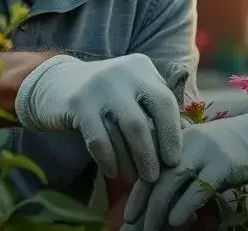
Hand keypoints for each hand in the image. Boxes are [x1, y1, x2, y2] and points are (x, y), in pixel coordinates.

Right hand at [14, 53, 181, 182]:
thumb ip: (157, 107)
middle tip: (154, 177)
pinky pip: (98, 140)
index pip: (165, 102)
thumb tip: (188, 133)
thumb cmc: (107, 94)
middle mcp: (122, 73)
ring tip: (135, 179)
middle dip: (151, 154)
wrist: (58, 83)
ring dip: (131, 161)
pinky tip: (112, 171)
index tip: (174, 160)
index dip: (171, 134)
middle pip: (143, 122)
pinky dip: (108, 159)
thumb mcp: (133, 91)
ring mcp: (98, 87)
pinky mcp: (77, 103)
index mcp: (142, 68)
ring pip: (122, 132)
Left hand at [122, 93, 247, 229]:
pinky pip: (199, 187)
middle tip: (132, 227)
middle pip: (157, 177)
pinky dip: (185, 205)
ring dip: (157, 210)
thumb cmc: (241, 149)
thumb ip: (189, 175)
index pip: (152, 169)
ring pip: (172, 182)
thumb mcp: (208, 156)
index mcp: (182, 140)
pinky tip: (176, 221)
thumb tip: (170, 207)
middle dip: (142, 206)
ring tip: (149, 229)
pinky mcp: (224, 163)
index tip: (129, 217)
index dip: (138, 195)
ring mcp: (206, 152)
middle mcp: (189, 143)